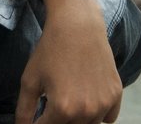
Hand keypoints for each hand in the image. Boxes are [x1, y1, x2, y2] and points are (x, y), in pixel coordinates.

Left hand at [15, 4, 121, 123]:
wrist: (78, 26)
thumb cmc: (50, 50)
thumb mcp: (30, 79)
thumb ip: (24, 110)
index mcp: (63, 109)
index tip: (37, 116)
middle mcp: (86, 111)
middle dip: (57, 120)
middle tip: (52, 102)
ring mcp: (104, 104)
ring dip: (77, 120)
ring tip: (68, 98)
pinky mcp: (116, 95)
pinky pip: (107, 118)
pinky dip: (97, 115)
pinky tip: (86, 98)